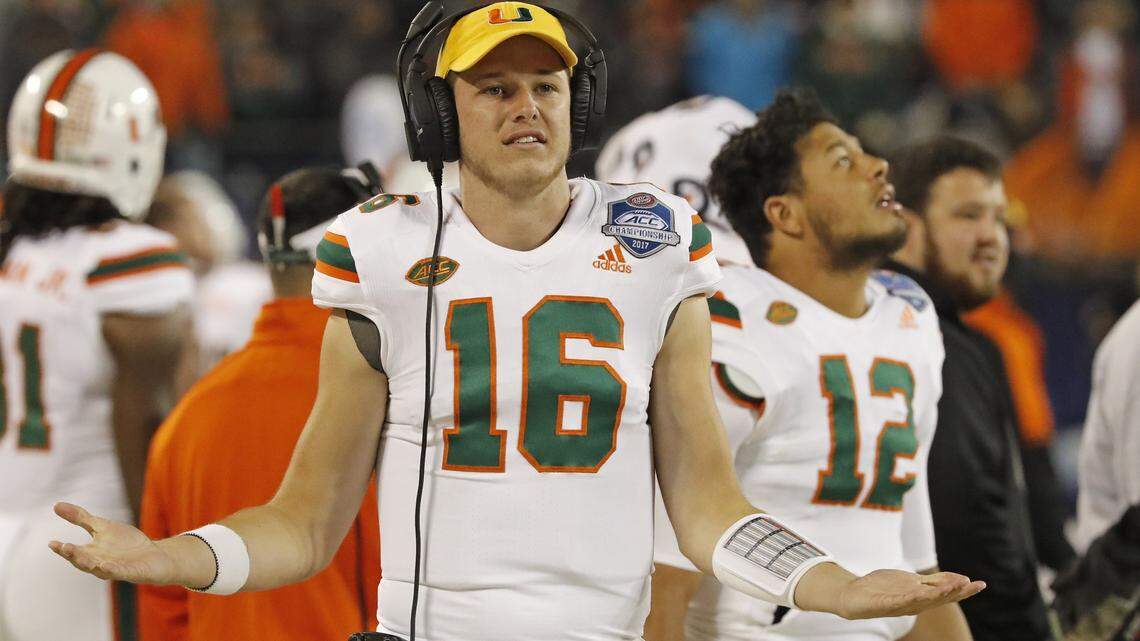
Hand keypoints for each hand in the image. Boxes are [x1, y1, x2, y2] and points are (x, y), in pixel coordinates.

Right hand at [48, 502, 179, 584]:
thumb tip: (56, 505)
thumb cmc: (126, 543)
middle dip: (73, 555)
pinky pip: (120, 572)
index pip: (74, 552)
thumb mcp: (103, 526)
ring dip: (89, 563)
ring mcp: (115, 569)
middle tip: (64, 548)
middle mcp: (99, 563)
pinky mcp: (131, 572)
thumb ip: (81, 518)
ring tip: (81, 557)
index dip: (63, 549)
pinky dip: (112, 569)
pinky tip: (106, 564)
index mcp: (91, 553)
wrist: (155, 555)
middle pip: (83, 561)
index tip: (52, 543)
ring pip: (99, 569)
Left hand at [835, 569, 984, 619]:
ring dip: (939, 594)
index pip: (947, 594)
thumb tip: (960, 578)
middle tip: (974, 585)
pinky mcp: (886, 604)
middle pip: (940, 599)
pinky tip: (921, 592)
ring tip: (954, 586)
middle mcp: (916, 604)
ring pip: (924, 601)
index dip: (964, 591)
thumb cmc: (884, 588)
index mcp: (923, 598)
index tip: (981, 584)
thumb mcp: (912, 581)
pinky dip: (912, 597)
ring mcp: (901, 605)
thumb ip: (933, 581)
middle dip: (957, 592)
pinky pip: (901, 601)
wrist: (854, 594)